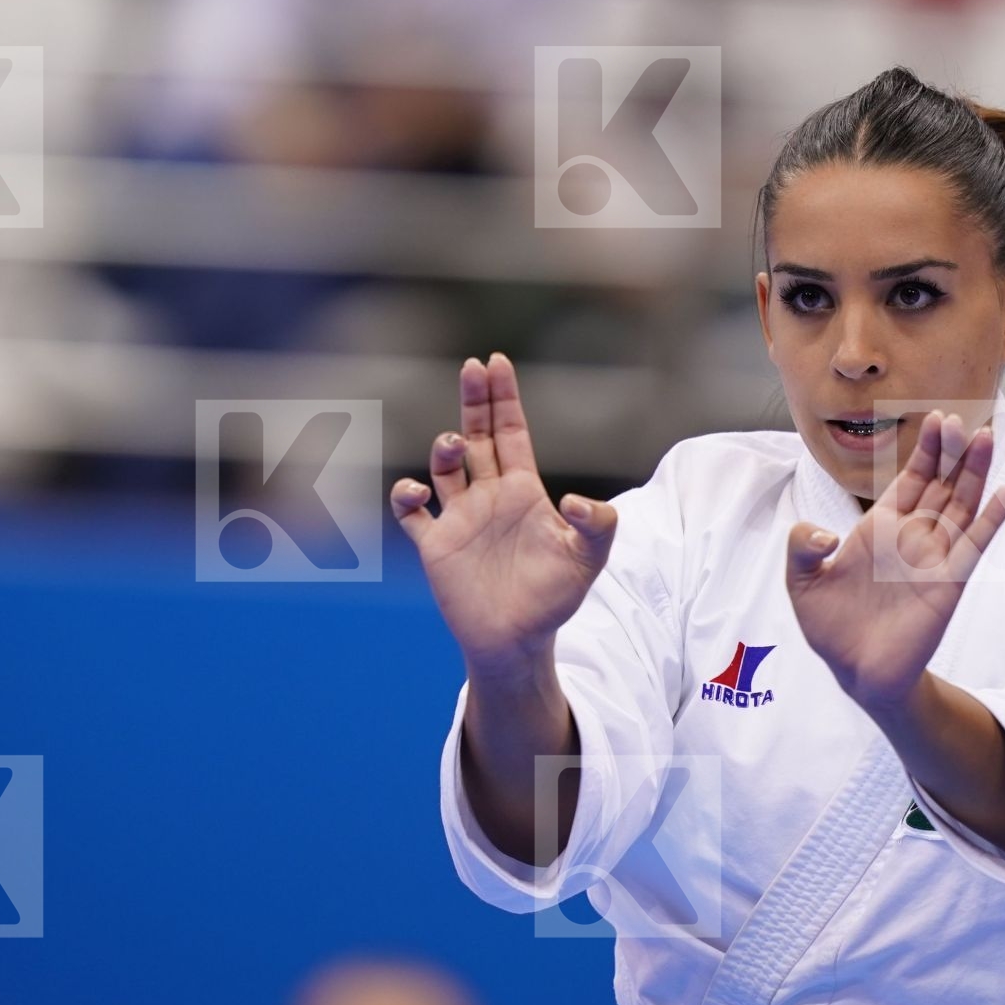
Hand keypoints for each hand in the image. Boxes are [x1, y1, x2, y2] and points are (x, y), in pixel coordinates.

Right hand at [391, 353, 618, 673]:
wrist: (517, 642)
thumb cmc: (554, 600)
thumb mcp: (588, 560)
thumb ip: (596, 526)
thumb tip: (576, 500)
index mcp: (523, 491)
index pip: (511, 432)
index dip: (504, 398)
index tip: (496, 362)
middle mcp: (489, 497)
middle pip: (478, 435)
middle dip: (474, 400)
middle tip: (472, 367)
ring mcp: (460, 518)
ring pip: (444, 467)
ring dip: (445, 448)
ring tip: (456, 445)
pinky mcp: (435, 545)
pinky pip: (411, 511)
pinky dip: (408, 495)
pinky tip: (421, 493)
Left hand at [784, 411, 1004, 717]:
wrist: (855, 672)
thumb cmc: (830, 626)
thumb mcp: (801, 580)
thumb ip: (801, 546)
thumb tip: (824, 532)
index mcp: (880, 529)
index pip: (909, 479)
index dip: (924, 450)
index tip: (936, 418)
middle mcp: (911, 538)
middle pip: (940, 484)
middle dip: (950, 452)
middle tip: (960, 418)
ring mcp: (933, 558)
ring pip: (961, 506)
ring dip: (974, 473)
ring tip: (986, 438)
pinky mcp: (948, 583)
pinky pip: (974, 545)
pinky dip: (991, 519)